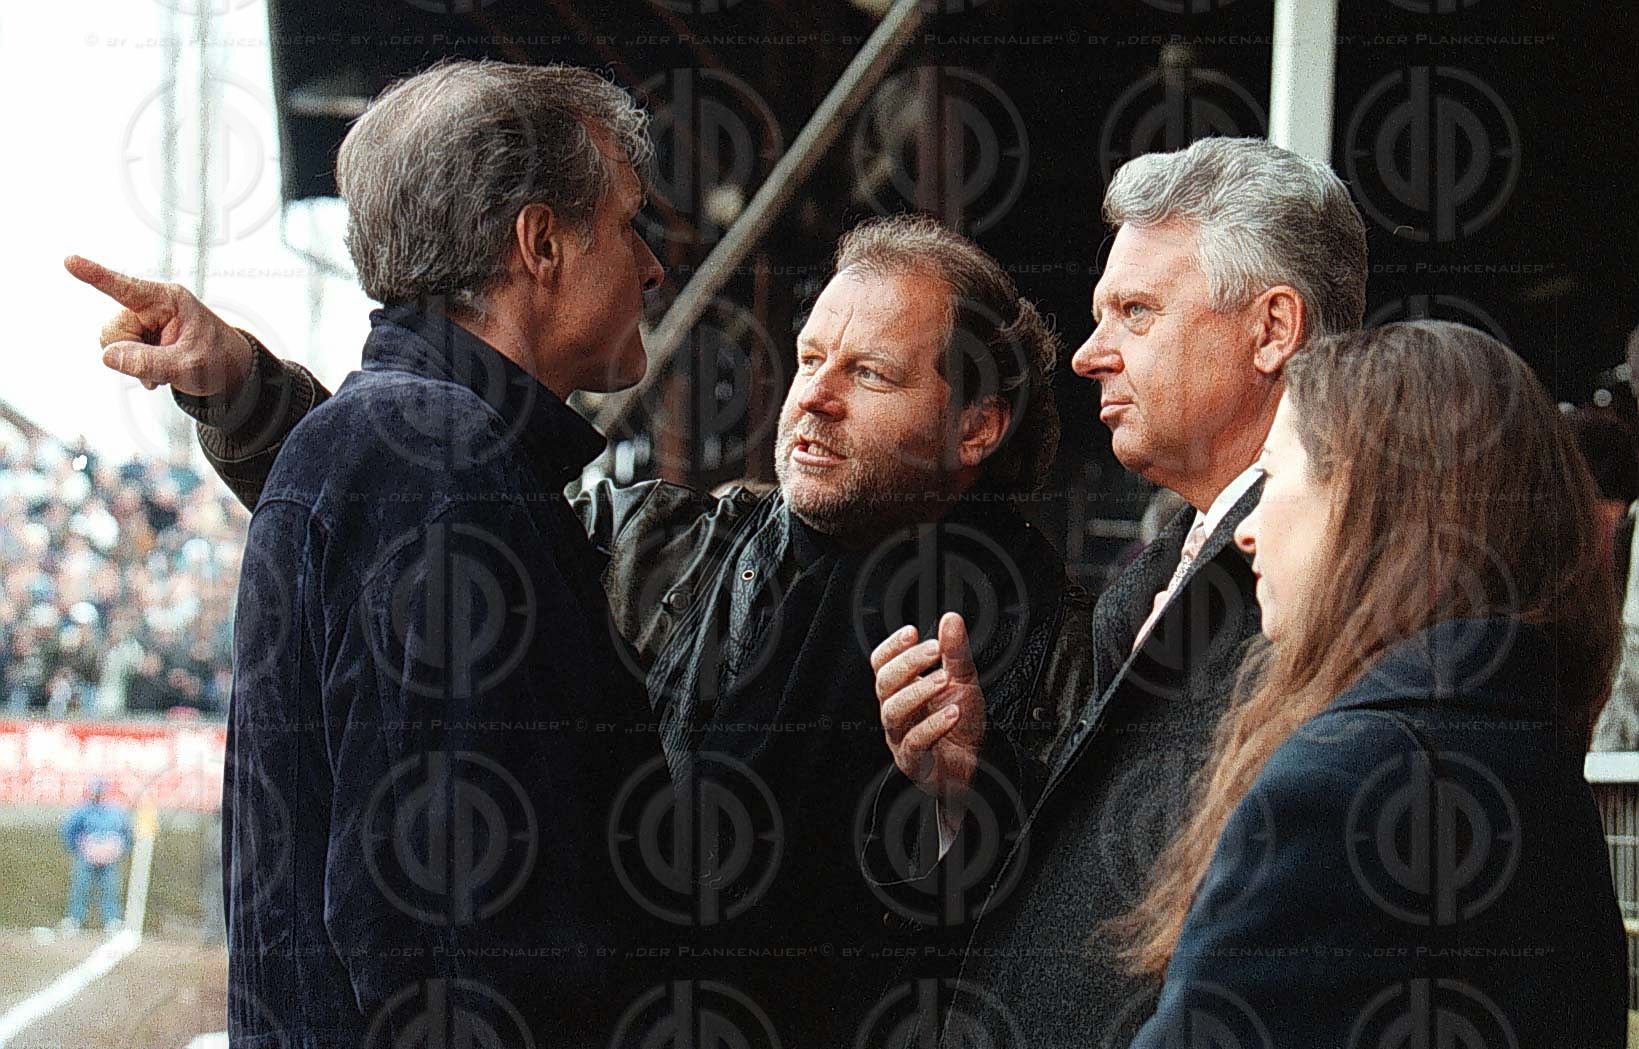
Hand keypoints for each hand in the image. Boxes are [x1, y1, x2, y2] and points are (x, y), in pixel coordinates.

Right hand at [64, 255, 252, 397]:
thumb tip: (108, 356)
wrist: (230, 370)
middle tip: (161, 368)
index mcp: (168, 301)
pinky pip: (119, 351)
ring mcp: (145, 319)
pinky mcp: (141, 333)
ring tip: (163, 369)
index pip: (126, 288)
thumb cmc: (218, 360)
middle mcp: (152, 305)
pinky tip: (158, 371)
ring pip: (113, 342)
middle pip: (113, 329)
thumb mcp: (189, 366)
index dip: (96, 275)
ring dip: (132, 362)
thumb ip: (149, 362)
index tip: (70, 261)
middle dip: (129, 353)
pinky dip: (135, 366)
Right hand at [872, 612, 985, 800]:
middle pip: (884, 684)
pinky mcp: (914, 761)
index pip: (882, 664)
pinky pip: (915, 742)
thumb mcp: (963, 680)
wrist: (974, 762)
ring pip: (893, 712)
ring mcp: (901, 737)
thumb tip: (951, 620)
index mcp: (902, 689)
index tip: (911, 632)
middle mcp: (896, 711)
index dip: (892, 647)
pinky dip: (932, 725)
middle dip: (907, 663)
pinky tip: (951, 713)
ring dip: (918, 692)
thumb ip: (956, 651)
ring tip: (943, 680)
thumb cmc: (961, 723)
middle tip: (933, 650)